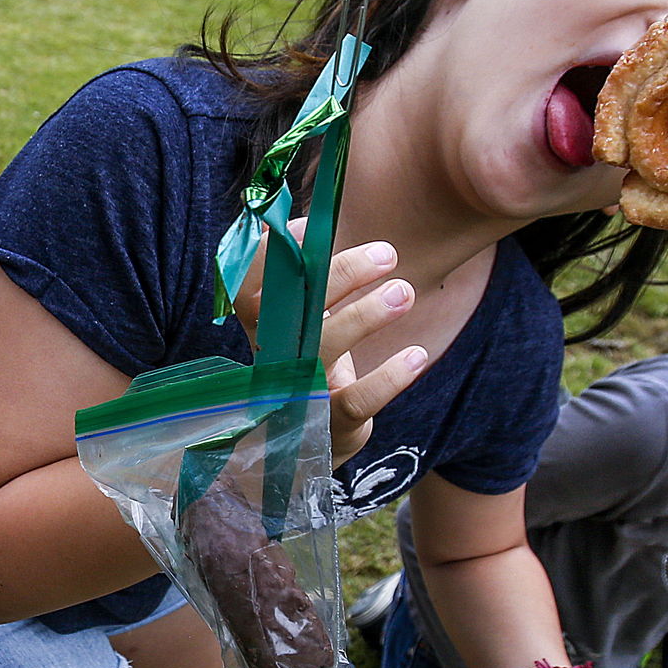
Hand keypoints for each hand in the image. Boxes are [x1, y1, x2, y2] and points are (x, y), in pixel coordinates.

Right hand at [233, 223, 427, 467]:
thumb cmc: (306, 367)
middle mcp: (273, 356)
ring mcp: (299, 391)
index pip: (249, 285)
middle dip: (340, 273)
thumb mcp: (295, 324)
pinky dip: (390, 376)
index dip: (272, 254)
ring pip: (324, 349)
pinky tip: (417, 355)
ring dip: (367, 315)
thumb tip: (303, 220)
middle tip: (387, 252)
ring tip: (405, 292)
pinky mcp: (330, 423)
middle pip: (292, 308)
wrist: (300, 447)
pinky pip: (359, 400)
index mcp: (260, 328)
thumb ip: (298, 278)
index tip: (312, 227)